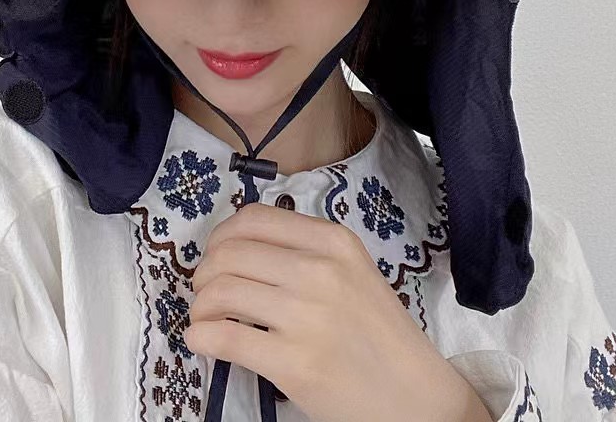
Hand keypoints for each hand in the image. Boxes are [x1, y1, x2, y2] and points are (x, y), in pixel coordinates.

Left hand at [183, 201, 472, 421]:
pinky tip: (202, 340)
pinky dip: (200, 336)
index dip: (220, 236)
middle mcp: (319, 270)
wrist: (415, 396)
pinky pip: (225, 337)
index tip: (216, 256)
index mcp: (333, 240)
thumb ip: (305, 251)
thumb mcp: (351, 271)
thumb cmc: (378, 333)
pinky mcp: (294, 363)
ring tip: (205, 319)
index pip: (253, 219)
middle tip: (206, 293)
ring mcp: (306, 316)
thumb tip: (236, 247)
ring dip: (199, 306)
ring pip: (220, 291)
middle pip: (229, 253)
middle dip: (204, 273)